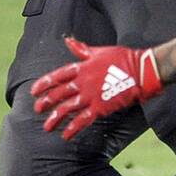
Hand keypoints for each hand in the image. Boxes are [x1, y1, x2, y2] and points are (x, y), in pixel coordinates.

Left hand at [31, 37, 162, 140]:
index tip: (33, 92)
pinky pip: (83, 119)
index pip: (57, 76)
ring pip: (67, 108)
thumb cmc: (123, 58)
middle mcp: (82, 82)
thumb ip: (81, 50)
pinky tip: (65, 135)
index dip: (44, 84)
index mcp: (81, 67)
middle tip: (36, 110)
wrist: (142, 70)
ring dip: (55, 118)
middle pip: (59, 93)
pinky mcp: (101, 107)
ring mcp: (90, 95)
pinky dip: (73, 128)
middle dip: (46, 102)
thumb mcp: (99, 51)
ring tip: (46, 127)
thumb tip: (68, 41)